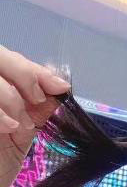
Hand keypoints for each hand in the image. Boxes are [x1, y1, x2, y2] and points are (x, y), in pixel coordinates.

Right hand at [0, 45, 70, 186]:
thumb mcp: (24, 129)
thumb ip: (38, 106)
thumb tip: (61, 86)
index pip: (14, 60)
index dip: (37, 70)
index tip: (60, 87)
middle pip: (2, 58)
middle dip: (25, 76)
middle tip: (38, 100)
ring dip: (13, 99)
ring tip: (20, 124)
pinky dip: (1, 113)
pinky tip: (9, 128)